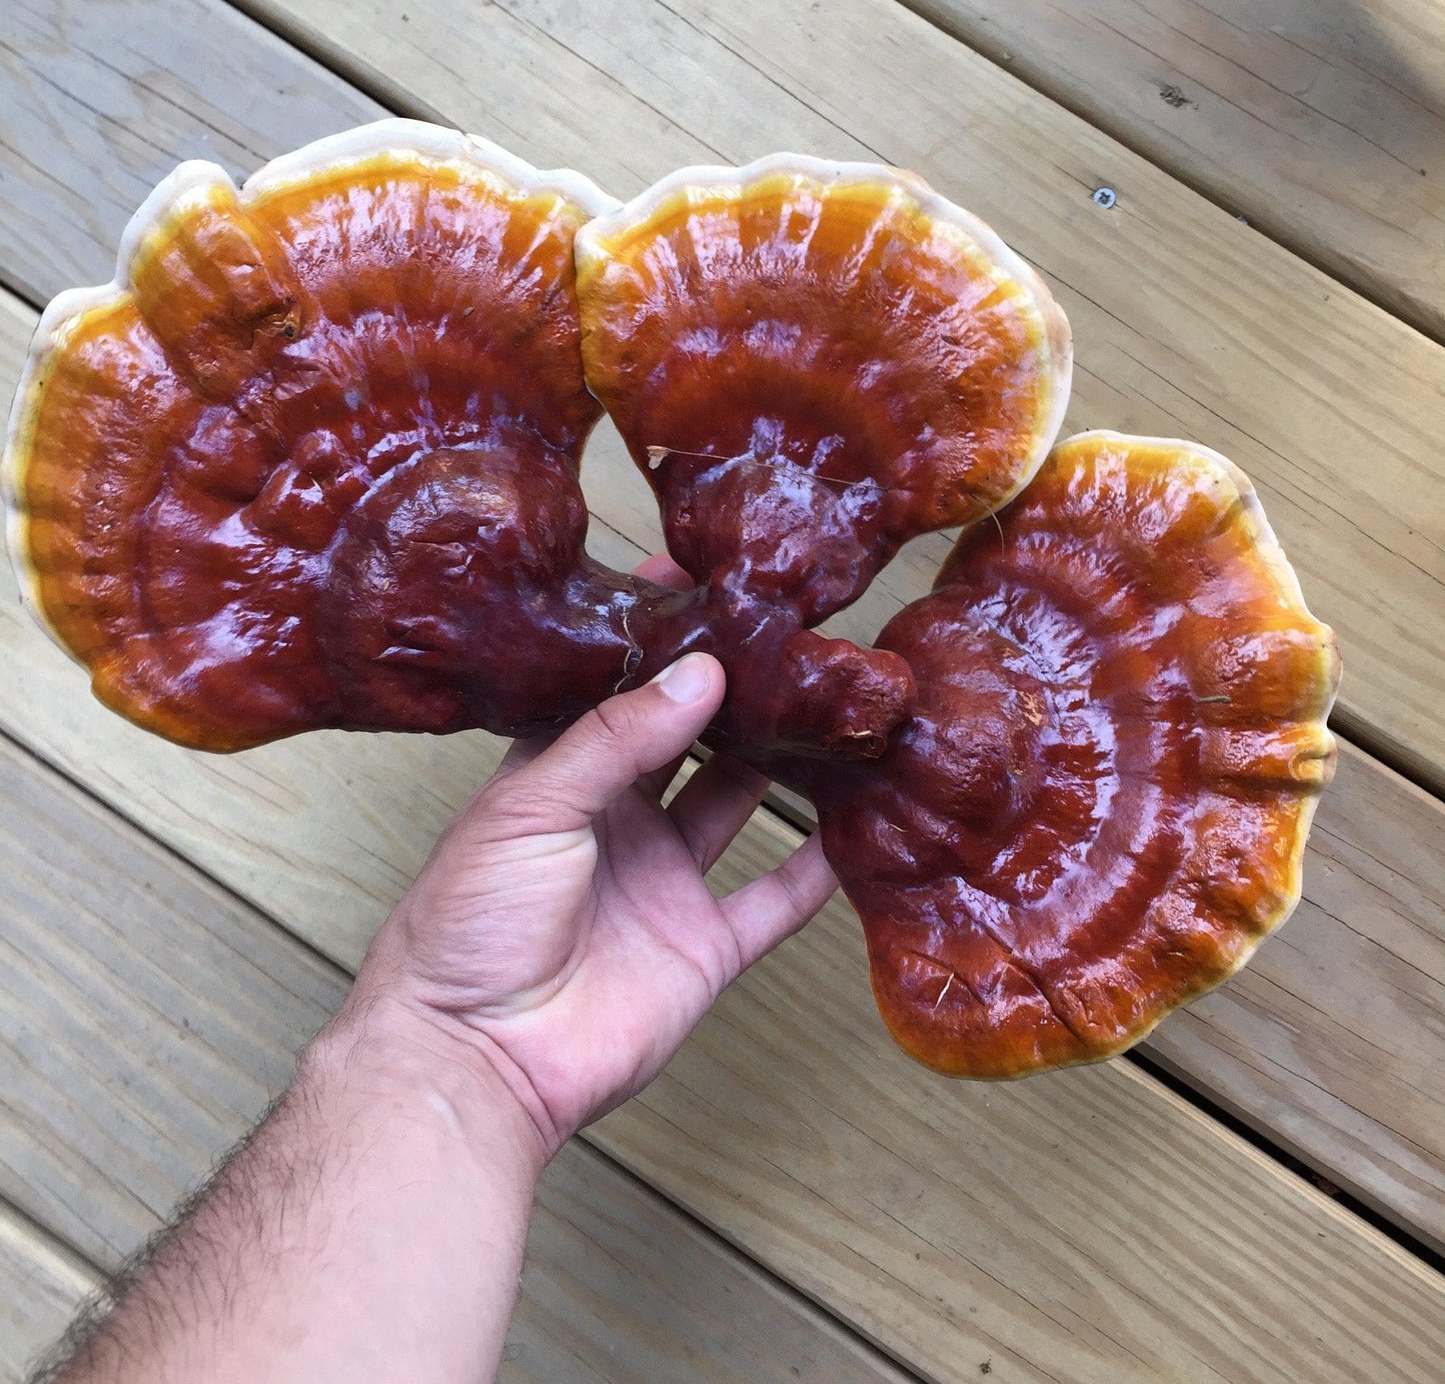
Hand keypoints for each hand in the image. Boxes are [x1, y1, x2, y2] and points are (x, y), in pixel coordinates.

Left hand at [352, 557, 838, 1157]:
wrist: (475, 1056)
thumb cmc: (469, 924)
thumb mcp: (533, 804)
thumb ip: (618, 738)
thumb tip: (700, 671)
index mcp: (558, 779)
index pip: (617, 694)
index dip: (656, 645)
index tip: (703, 583)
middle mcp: (616, 823)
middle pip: (687, 742)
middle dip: (730, 695)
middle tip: (783, 638)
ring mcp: (663, 883)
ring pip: (735, 807)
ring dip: (778, 766)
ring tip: (826, 707)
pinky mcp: (702, 946)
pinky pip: (772, 901)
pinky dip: (813, 871)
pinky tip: (853, 826)